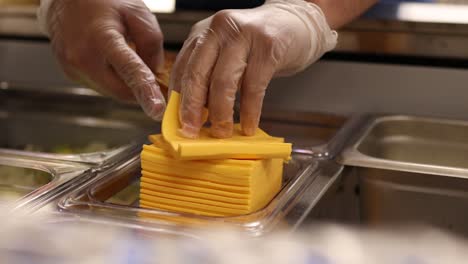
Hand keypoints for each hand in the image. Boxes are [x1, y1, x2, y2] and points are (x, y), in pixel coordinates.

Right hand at [38, 0, 165, 119]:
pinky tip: (111, 60)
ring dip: (124, 83)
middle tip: (152, 79)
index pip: (129, 71)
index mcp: (101, 38)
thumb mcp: (136, 11)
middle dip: (139, 89)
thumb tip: (155, 70)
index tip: (157, 110)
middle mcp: (82, 57)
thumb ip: (151, 42)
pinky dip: (112, 78)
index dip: (146, 92)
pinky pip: (100, 84)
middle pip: (121, 91)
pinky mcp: (70, 73)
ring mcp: (73, 68)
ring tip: (125, 57)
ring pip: (111, 90)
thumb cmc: (101, 0)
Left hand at [169, 0, 336, 137]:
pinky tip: (249, 126)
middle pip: (197, 74)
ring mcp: (244, 36)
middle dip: (192, 108)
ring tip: (222, 133)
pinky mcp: (268, 47)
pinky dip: (250, 111)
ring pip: (223, 82)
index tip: (178, 123)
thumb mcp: (227, 53)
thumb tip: (196, 113)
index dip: (178, 99)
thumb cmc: (259, 44)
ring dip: (221, 114)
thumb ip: (210, 75)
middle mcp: (220, 30)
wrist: (297, 22)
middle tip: (192, 132)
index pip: (182, 68)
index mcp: (204, 33)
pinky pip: (253, 87)